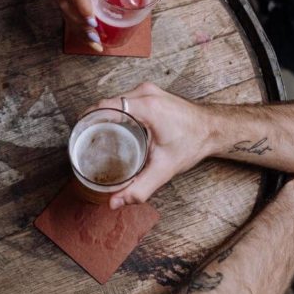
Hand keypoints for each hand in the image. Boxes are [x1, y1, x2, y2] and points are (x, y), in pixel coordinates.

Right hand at [89, 83, 216, 209]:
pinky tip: (111, 127)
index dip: (88, 118)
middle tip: (83, 140)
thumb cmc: (193, 143)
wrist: (214, 128)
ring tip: (94, 135)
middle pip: (108, 103)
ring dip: (104, 115)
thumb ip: (139, 188)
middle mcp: (145, 93)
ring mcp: (148, 91)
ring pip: (116, 101)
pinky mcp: (151, 94)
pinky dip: (115, 112)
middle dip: (93, 120)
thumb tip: (115, 202)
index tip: (78, 133)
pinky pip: (125, 100)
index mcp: (146, 106)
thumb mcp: (164, 169)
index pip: (106, 106)